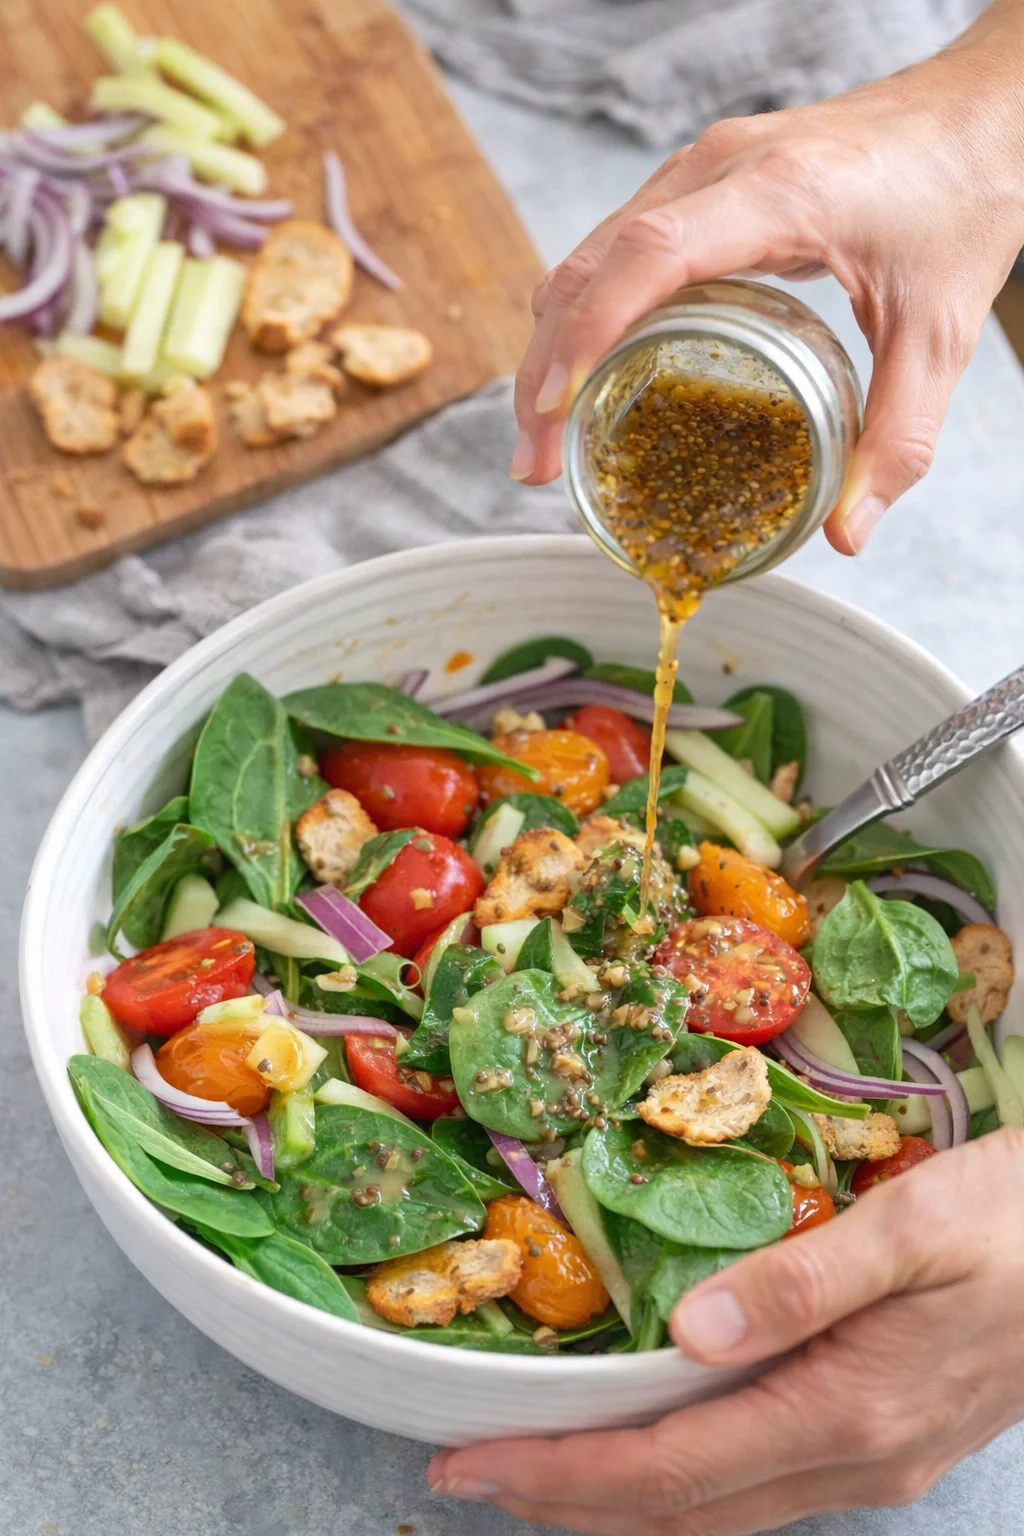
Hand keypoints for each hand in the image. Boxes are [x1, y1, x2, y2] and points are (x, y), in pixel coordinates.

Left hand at [428, 1129, 1023, 1533]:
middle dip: (566, 1501)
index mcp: (852, 1408)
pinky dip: (682, 1484)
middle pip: (684, 1511)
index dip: (564, 1474)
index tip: (471, 1464)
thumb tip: (691, 1331)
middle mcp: (858, 1459)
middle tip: (466, 1475)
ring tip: (535, 1471)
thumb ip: (804, 1279)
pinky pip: (762, 1488)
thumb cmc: (1013, 1221)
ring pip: (721, 1512)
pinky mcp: (888, 1443)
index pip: (674, 1467)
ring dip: (618, 1500)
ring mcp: (877, 1463)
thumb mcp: (914, 1228)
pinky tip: (652, 1452)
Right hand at [508, 0, 1023, 553]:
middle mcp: (723, 169)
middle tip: (534, 458)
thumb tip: (849, 533)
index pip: (648, 255)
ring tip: (543, 431)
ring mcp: (706, 168)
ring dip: (555, 339)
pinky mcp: (706, 179)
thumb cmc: (963, 195)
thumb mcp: (940, 331)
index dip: (587, 332)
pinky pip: (619, 243)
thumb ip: (897, 437)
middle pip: (594, 261)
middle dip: (547, 364)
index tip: (552, 407)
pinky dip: (588, 310)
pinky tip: (587, 373)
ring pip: (592, 250)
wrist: (986, 110)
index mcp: (779, 193)